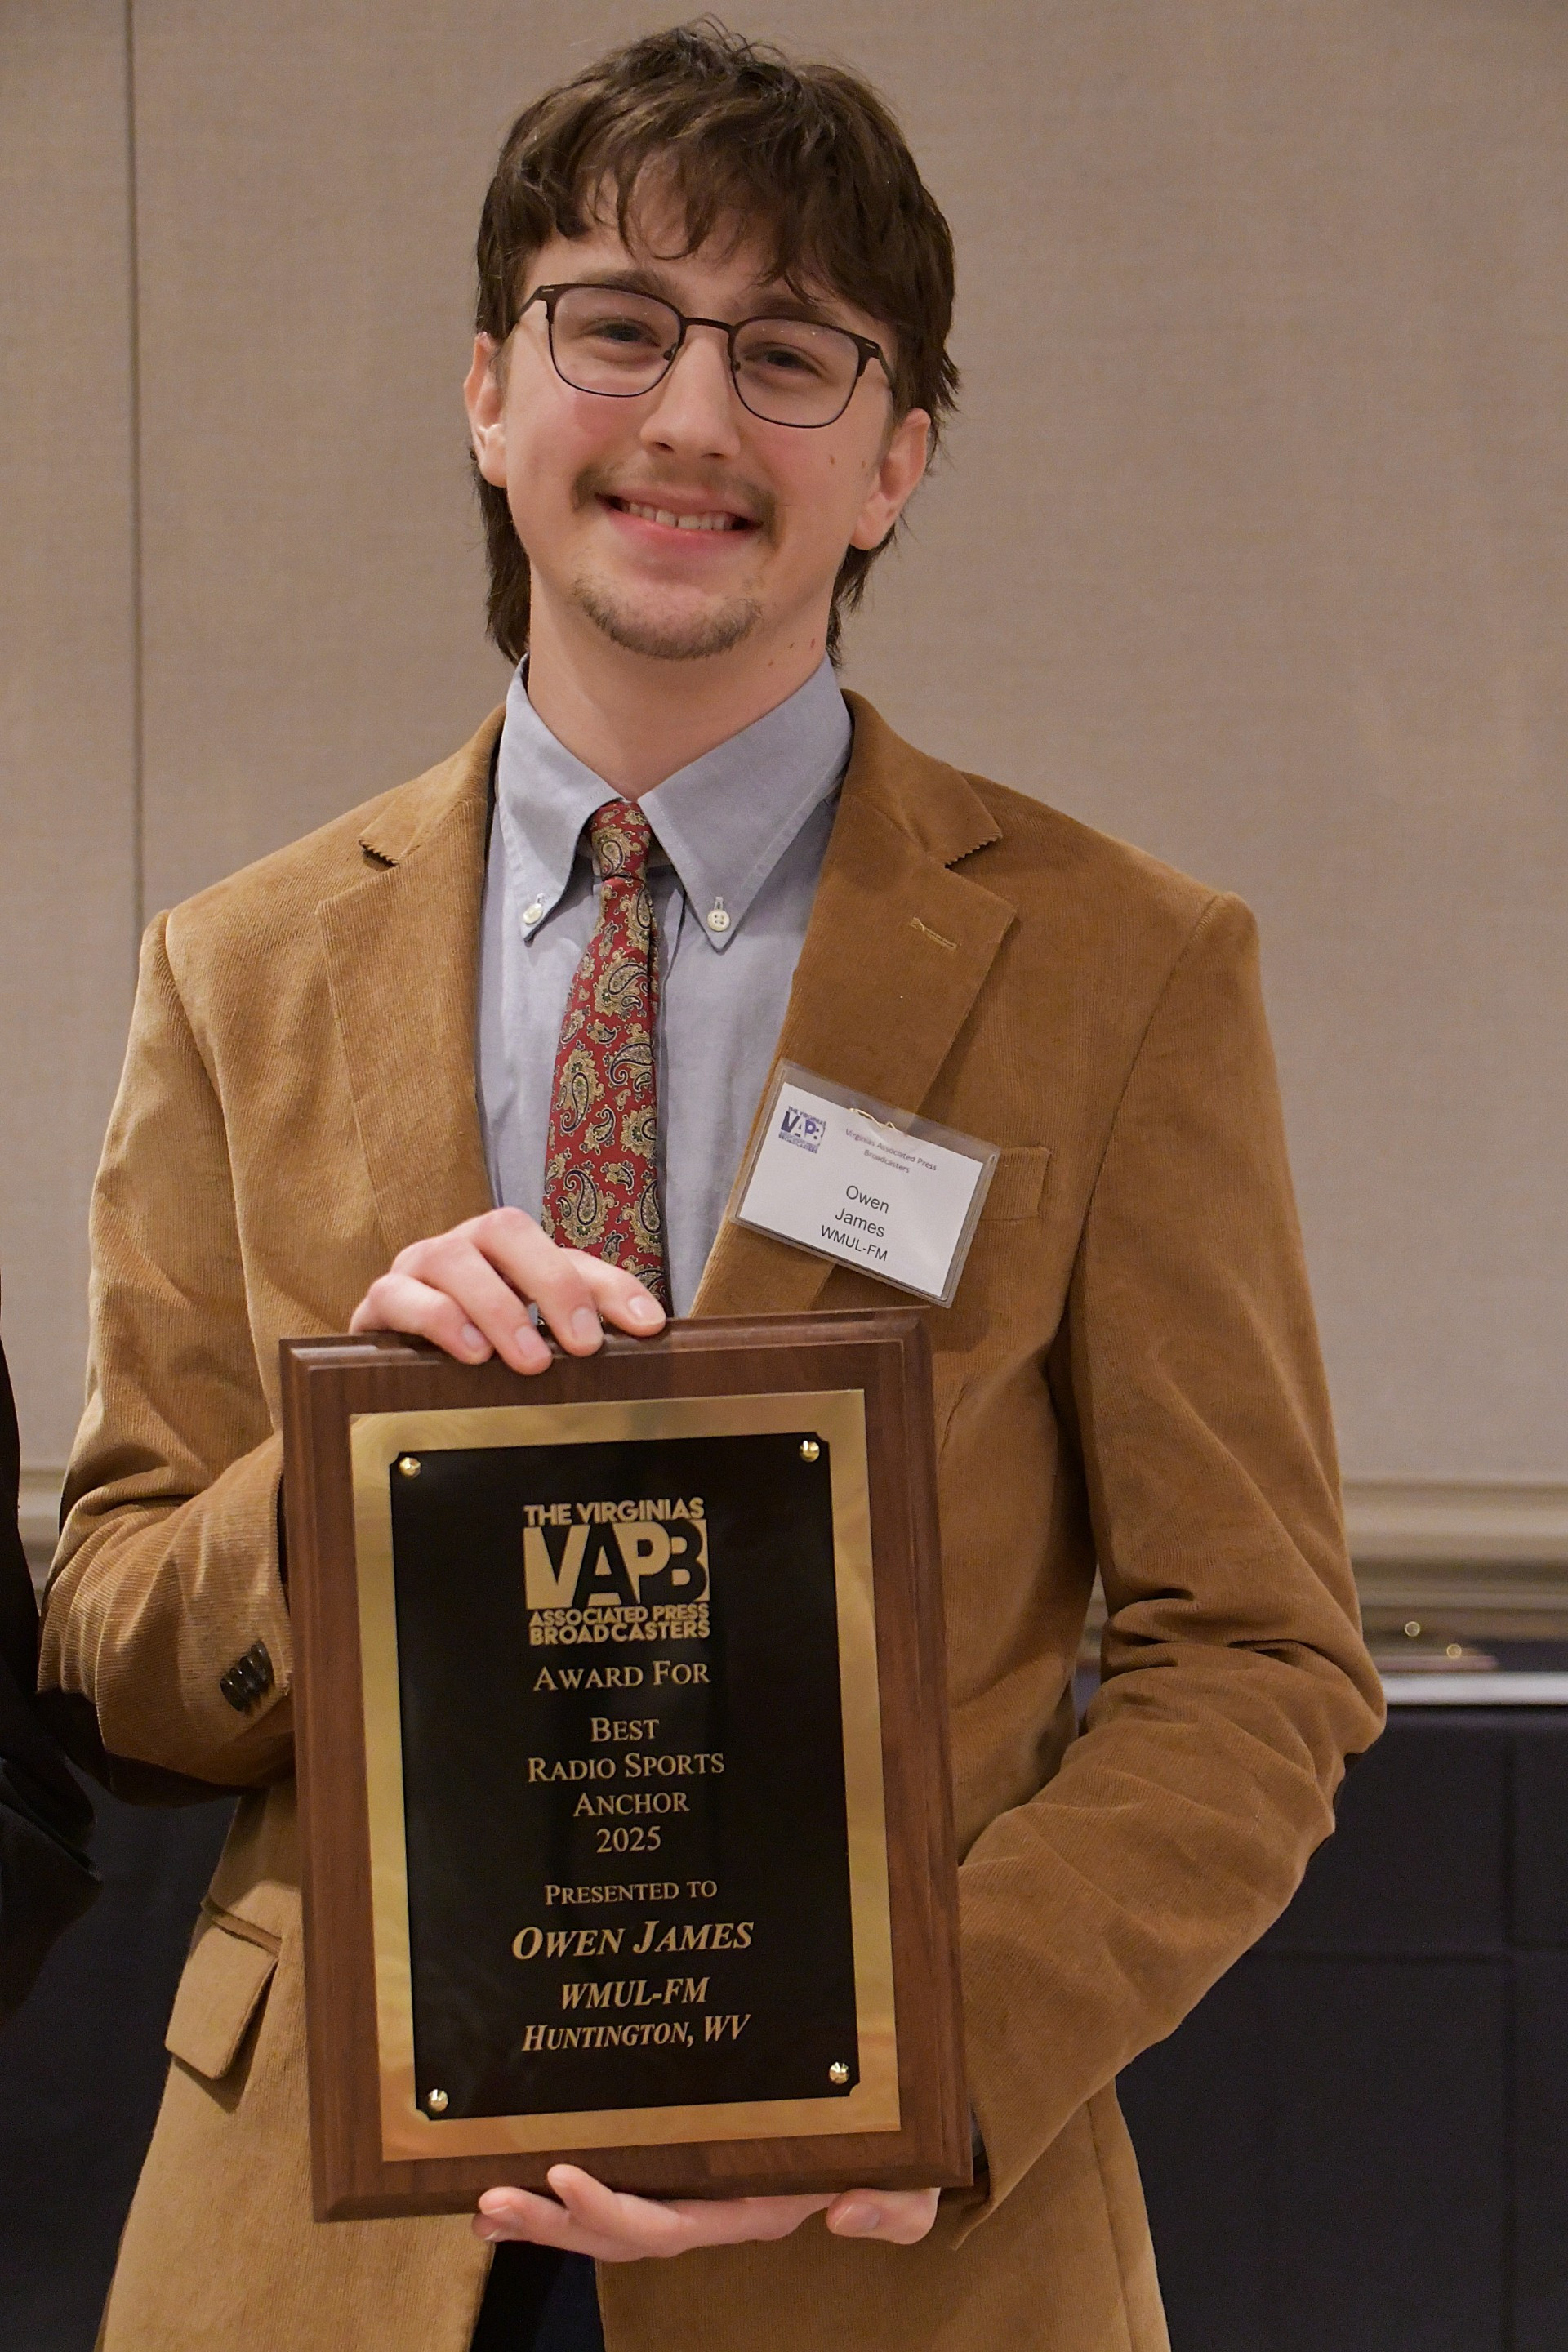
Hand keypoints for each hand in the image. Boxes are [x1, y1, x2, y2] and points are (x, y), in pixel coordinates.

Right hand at [348, 1207, 664, 1371]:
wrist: (389, 1372)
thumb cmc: (473, 1347)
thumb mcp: (534, 1336)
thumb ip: (586, 1324)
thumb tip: (650, 1327)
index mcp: (509, 1251)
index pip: (568, 1254)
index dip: (611, 1286)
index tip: (646, 1327)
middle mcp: (464, 1246)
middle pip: (505, 1228)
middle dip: (550, 1282)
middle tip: (582, 1345)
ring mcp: (417, 1268)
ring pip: (452, 1259)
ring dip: (496, 1307)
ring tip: (529, 1359)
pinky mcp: (380, 1301)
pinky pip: (399, 1294)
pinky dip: (438, 1320)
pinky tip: (470, 1353)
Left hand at [473, 2165, 939, 2259]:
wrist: (888, 2116)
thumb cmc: (898, 2149)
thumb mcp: (913, 2183)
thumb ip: (894, 2208)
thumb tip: (845, 2214)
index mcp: (750, 2208)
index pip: (671, 2225)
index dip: (611, 2208)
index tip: (561, 2173)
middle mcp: (711, 2208)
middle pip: (620, 2231)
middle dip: (555, 2221)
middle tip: (493, 2199)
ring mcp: (692, 2189)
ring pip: (606, 2218)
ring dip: (544, 2219)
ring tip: (485, 2207)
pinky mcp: (679, 2162)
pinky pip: (614, 2191)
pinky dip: (559, 2203)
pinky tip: (509, 2205)